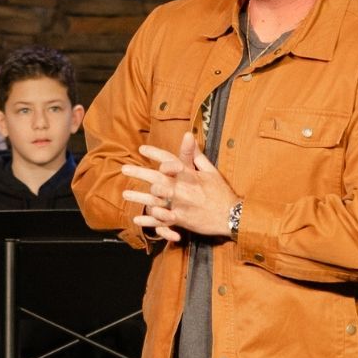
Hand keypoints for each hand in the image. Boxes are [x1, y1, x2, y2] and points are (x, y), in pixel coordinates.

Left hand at [122, 133, 237, 242]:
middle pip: (157, 178)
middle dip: (140, 172)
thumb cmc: (222, 193)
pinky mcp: (182, 220)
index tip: (142, 149)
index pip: (170, 160)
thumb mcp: (211, 171)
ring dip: (139, 197)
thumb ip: (196, 156)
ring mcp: (181, 205)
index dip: (155, 153)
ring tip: (125, 194)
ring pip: (156, 200)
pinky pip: (162, 220)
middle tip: (125, 169)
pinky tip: (137, 218)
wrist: (232, 217)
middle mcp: (184, 188)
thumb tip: (188, 136)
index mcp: (190, 175)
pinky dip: (149, 220)